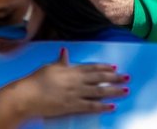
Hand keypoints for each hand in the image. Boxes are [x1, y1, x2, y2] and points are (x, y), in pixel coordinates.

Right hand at [11, 47, 126, 118]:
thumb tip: (65, 51)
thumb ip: (61, 61)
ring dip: (114, 90)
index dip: (105, 67)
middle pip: (100, 78)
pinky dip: (103, 106)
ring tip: (125, 90)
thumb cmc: (36, 80)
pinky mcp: (73, 105)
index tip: (115, 67)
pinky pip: (91, 106)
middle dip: (115, 77)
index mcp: (71, 69)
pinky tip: (112, 106)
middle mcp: (77, 80)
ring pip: (99, 91)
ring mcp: (76, 93)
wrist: (29, 95)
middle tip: (127, 77)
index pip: (92, 67)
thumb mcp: (50, 67)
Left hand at [79, 0, 134, 25]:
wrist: (135, 4)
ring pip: (87, 9)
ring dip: (90, 8)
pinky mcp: (102, 18)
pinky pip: (94, 17)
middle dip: (85, 0)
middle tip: (92, 1)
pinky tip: (102, 13)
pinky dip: (96, 16)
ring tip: (99, 7)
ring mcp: (98, 8)